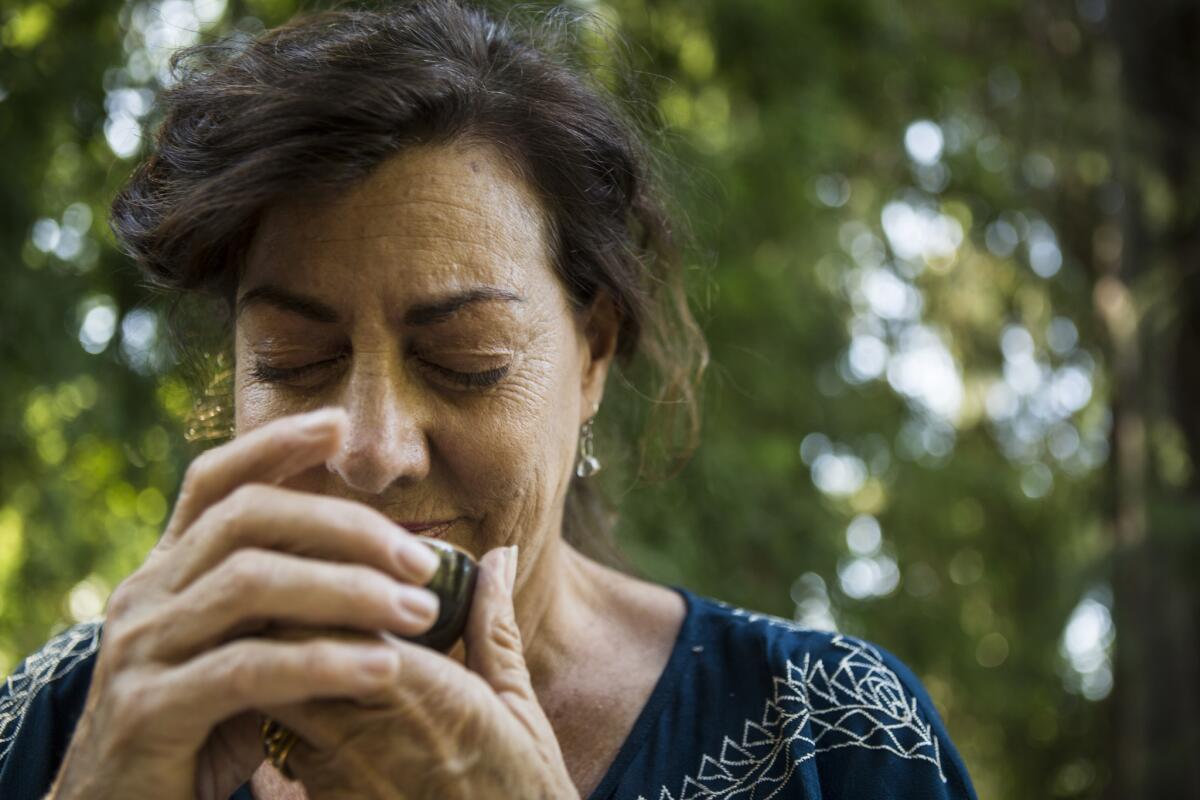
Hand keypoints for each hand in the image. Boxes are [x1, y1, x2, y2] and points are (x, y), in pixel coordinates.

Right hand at [49, 409, 443, 799]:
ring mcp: (141, 649)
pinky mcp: (149, 710)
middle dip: (345, 527)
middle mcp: (146, 595)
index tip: (340, 425)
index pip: (214, 482)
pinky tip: (384, 670)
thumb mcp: (240, 652)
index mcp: (167, 573)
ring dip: (349, 591)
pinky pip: (248, 668)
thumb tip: (382, 567)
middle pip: (248, 518)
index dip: (274, 445)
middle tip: (423, 559)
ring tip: (420, 613)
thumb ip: (287, 607)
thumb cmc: (197, 732)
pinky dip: (324, 663)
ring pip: (252, 583)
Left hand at [265, 546, 579, 799]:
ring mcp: (337, 771)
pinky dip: (290, 719)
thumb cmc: (516, 791)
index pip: (337, 615)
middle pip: (292, 649)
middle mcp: (367, 727)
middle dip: (291, 618)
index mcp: (420, 687)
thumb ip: (492, 625)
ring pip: (277, 696)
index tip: (331, 563)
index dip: (324, 584)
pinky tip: (310, 707)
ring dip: (283, 666)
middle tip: (300, 593)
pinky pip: (284, 748)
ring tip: (300, 644)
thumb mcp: (516, 703)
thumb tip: (497, 556)